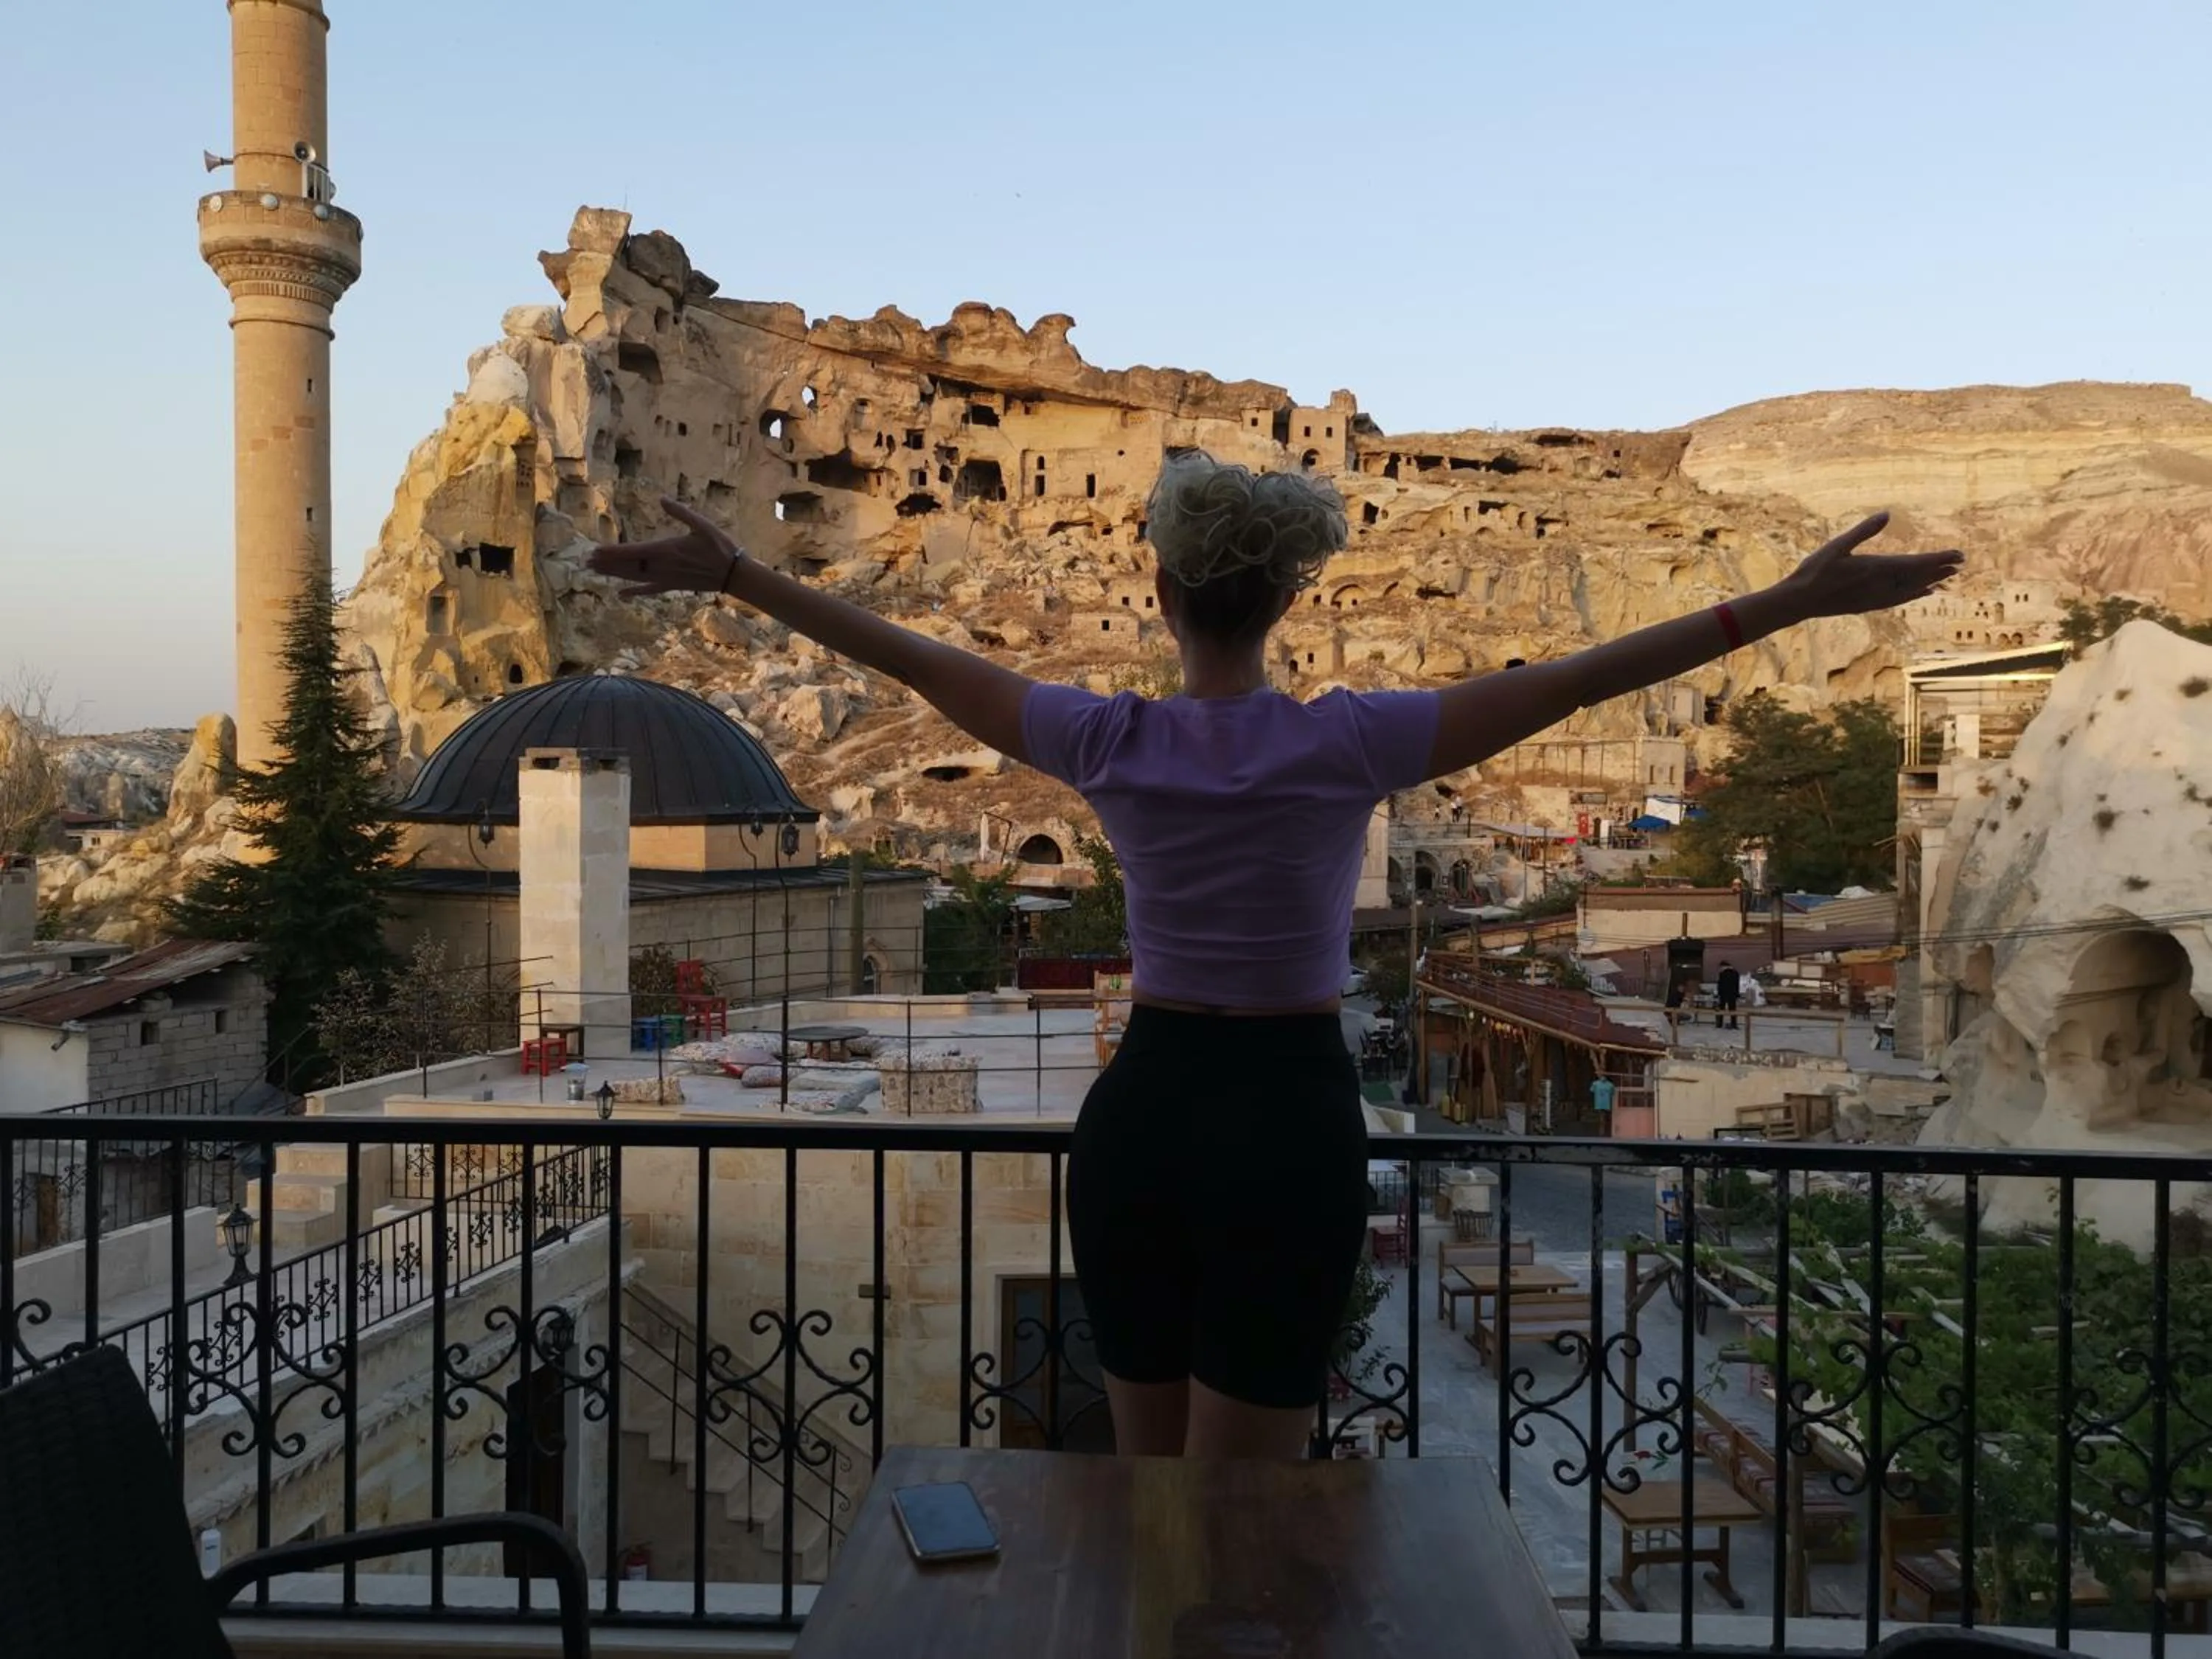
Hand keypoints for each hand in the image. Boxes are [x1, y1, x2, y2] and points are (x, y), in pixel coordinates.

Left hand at [587, 497, 741, 594]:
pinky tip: (621, 595)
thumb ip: (680, 512)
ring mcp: (667, 578)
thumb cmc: (720, 547)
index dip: (612, 552)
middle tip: (587, 562)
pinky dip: (634, 593)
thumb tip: (662, 498)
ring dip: (615, 574)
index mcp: (667, 549)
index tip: (595, 551)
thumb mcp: (702, 524)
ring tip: (596, 571)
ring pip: (634, 577)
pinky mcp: (673, 586)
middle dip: (607, 564)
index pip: (633, 551)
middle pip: (629, 566)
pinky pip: (649, 590)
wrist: (734, 574)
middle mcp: (662, 566)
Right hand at [1775, 512, 1963, 619]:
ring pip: (1912, 590)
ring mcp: (1876, 598)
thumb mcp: (1837, 545)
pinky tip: (1924, 593)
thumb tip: (1886, 513)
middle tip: (1961, 563)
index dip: (1939, 559)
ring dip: (1931, 581)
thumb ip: (1863, 531)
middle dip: (1941, 569)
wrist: (1799, 601)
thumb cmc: (1815, 570)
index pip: (1916, 563)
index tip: (1959, 555)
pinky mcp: (1869, 605)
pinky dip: (1916, 594)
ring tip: (1947, 577)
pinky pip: (1900, 600)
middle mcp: (1881, 585)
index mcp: (1876, 568)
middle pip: (1919, 577)